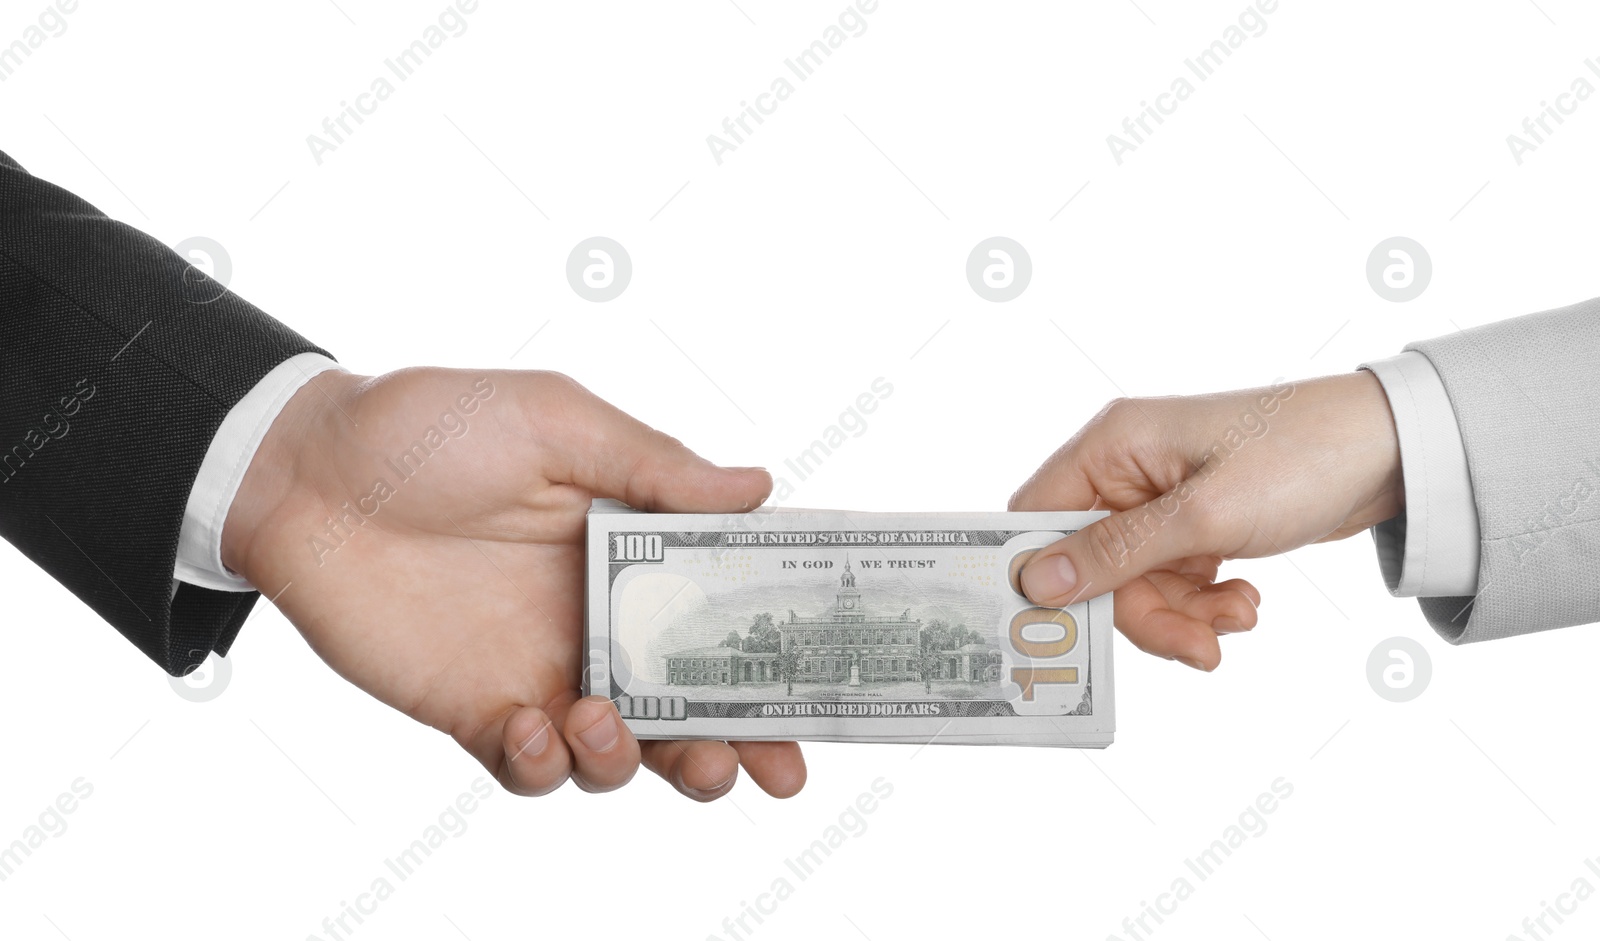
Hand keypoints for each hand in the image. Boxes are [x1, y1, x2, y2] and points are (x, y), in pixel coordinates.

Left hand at [220, 367, 805, 800]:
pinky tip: (534, 731)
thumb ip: (651, 467)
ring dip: (638, 760)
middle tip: (768, 767)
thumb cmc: (431, 428)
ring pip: (620, 754)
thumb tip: (758, 488)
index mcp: (632, 551)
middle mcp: (597, 619)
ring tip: (608, 723)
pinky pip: (530, 767)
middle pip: (691, 705)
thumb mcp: (554, 424)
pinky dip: (546, 768)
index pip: (723, 615)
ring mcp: (539, 668)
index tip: (824, 691)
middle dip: (738, 745)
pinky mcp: (475, 708)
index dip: (776, 659)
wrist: (304, 474)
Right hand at [1009, 371, 1402, 670]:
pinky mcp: (1195, 523)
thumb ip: (1116, 553)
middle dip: (1142, 611)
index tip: (1061, 628)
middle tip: (1192, 645)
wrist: (1393, 451)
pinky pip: (1173, 580)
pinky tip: (1244, 601)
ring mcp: (1161, 499)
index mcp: (1112, 445)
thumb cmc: (1298, 456)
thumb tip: (1036, 582)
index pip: (1039, 515)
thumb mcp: (1203, 515)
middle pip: (1092, 566)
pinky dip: (1205, 603)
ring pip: (1136, 583)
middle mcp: (1127, 470)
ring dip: (1183, 614)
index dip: (1043, 572)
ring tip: (1238, 619)